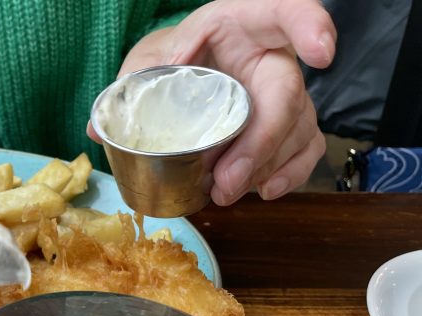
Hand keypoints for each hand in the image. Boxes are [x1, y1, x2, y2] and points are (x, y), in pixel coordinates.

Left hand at [90, 0, 335, 204]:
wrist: (176, 76)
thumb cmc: (167, 61)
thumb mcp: (144, 62)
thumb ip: (127, 86)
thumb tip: (98, 128)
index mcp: (238, 23)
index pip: (285, 11)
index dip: (309, 26)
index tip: (322, 51)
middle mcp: (269, 55)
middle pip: (287, 94)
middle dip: (261, 143)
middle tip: (227, 180)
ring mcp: (282, 91)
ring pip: (299, 127)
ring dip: (266, 167)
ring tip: (226, 192)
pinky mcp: (286, 124)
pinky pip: (304, 148)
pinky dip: (289, 173)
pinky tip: (264, 190)